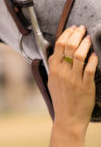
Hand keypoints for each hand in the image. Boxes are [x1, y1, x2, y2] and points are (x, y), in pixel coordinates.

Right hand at [48, 25, 97, 146]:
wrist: (68, 117)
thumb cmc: (60, 98)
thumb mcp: (51, 80)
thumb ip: (53, 66)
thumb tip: (56, 52)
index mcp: (53, 68)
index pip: (58, 45)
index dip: (66, 34)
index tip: (72, 28)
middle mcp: (62, 71)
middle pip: (69, 46)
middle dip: (77, 34)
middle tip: (82, 28)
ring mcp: (74, 78)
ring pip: (79, 55)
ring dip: (85, 43)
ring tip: (89, 38)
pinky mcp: (85, 85)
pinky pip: (89, 68)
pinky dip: (93, 58)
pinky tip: (94, 54)